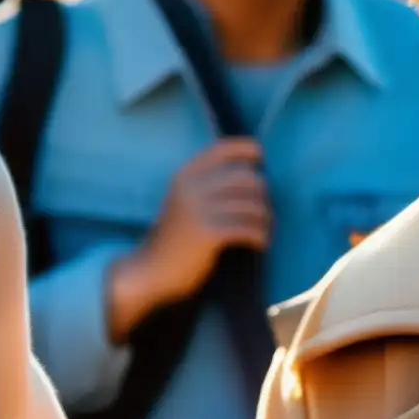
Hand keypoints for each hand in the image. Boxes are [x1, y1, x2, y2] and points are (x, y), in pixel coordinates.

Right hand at [108, 138, 270, 339]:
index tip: (260, 159)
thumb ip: (207, 184)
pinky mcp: (208, 234)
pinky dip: (260, 236)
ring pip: (252, 205)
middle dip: (263, 195)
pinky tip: (259, 243)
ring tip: (264, 229)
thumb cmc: (175, 235)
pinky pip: (248, 228)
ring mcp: (198, 210)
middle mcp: (191, 187)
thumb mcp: (184, 200)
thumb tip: (252, 174)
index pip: (221, 149)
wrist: (152, 268)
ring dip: (265, 219)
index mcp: (184, 174)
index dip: (246, 150)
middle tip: (262, 212)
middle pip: (246, 178)